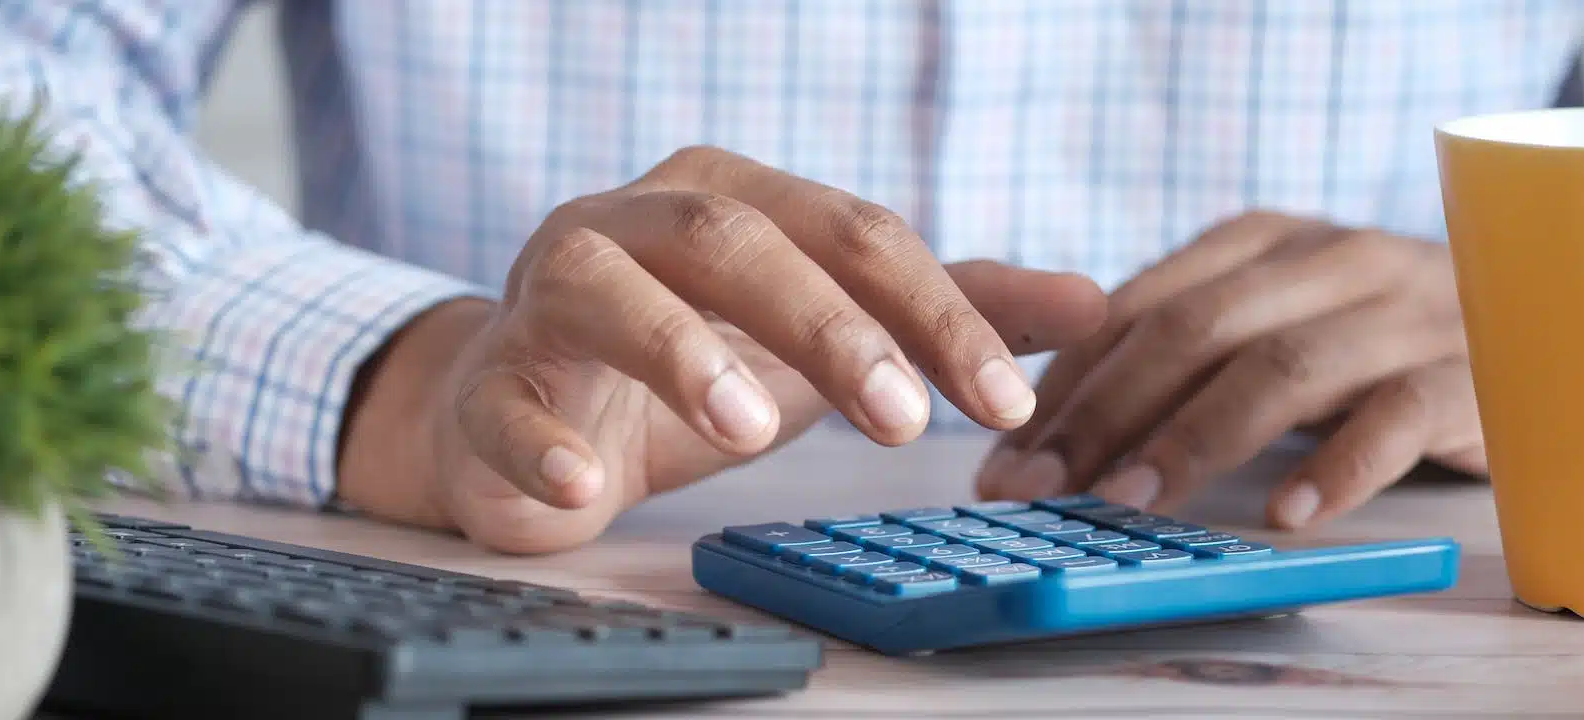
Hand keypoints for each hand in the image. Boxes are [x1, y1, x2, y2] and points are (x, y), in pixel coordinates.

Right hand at [339, 147, 1107, 552]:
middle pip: (736, 238)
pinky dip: (541, 443)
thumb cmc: (691, 359)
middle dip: (826, 324)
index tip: (1005, 400)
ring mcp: (550, 294)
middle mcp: (637, 222)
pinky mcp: (490, 381)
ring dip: (680, 351)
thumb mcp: (827, 332)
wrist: (531, 408)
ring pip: (608, 289)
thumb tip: (1093, 302)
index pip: (851, 232)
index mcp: (733, 198)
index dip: (934, 311)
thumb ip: (946, 312)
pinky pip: (504, 400)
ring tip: (750, 427)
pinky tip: (585, 487)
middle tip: (902, 420)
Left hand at [974, 211, 1484, 528]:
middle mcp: (1326, 260)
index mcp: (1258, 241)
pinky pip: (1395, 418)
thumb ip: (1171, 351)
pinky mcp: (1464, 374)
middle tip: (1042, 487)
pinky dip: (1336, 467)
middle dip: (1102, 413)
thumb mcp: (1261, 321)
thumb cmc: (1356, 340)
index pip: (1136, 306)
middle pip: (1193, 331)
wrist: (1524, 321)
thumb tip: (1040, 424)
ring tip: (1131, 503)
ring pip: (1281, 368)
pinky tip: (1284, 515)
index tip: (1006, 456)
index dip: (1063, 384)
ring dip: (1195, 439)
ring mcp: (1400, 312)